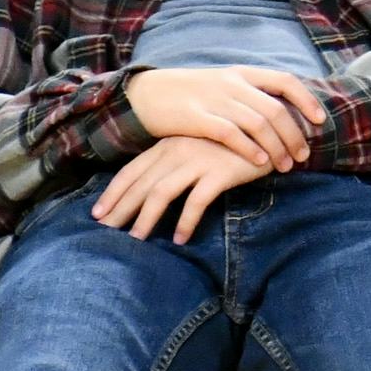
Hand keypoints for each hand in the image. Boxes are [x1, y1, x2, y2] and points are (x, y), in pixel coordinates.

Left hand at [93, 135, 272, 242]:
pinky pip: (197, 201)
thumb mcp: (199, 149)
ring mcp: (198, 159)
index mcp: (169, 144)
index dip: (113, 192)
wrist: (273, 129)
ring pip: (162, 192)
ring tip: (136, 241)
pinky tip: (179, 239)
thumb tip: (155, 192)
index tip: (97, 213)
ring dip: (146, 219)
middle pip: (141, 184)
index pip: (132, 170)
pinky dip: (186, 221)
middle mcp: (178, 150)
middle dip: (121, 210)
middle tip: (105, 233)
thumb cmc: (233, 144)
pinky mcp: (220, 172)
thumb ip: (178, 164)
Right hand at [123, 67, 324, 171]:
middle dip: (294, 135)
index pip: (284, 81)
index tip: (319, 121)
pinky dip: (249, 149)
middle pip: (275, 109)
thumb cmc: (189, 95)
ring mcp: (214, 99)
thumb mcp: (222, 86)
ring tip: (285, 166)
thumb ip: (249, 97)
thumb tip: (282, 115)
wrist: (146, 94)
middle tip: (303, 156)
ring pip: (258, 123)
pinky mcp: (196, 117)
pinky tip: (259, 163)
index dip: (306, 100)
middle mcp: (232, 83)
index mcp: (241, 74)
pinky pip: (230, 134)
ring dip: (277, 147)